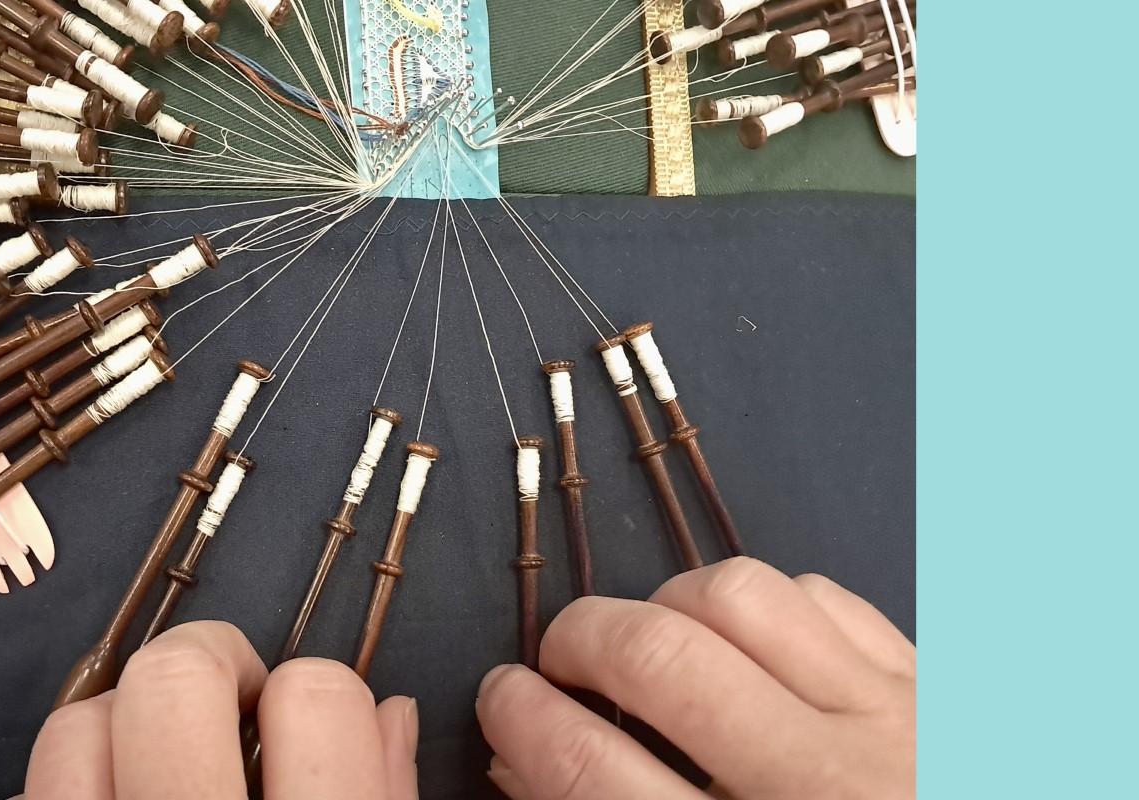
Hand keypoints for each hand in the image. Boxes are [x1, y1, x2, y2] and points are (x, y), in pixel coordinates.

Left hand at [21, 621, 418, 798]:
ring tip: (159, 763)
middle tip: (232, 706)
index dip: (318, 695)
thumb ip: (385, 799)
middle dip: (210, 663)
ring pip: (76, 726)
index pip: (313, 697)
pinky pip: (29, 792)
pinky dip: (72, 788)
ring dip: (123, 724)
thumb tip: (387, 710)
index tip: (309, 727)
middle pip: (176, 678)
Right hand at [476, 557, 914, 799]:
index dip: (523, 722)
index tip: (501, 698)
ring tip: (651, 642)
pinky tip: (746, 646)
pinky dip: (764, 607)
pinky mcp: (937, 686)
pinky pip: (825, 596)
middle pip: (661, 659)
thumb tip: (520, 756)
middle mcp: (823, 786)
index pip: (596, 772)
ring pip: (742, 598)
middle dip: (578, 640)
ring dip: (668, 606)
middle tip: (557, 662)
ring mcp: (892, 722)